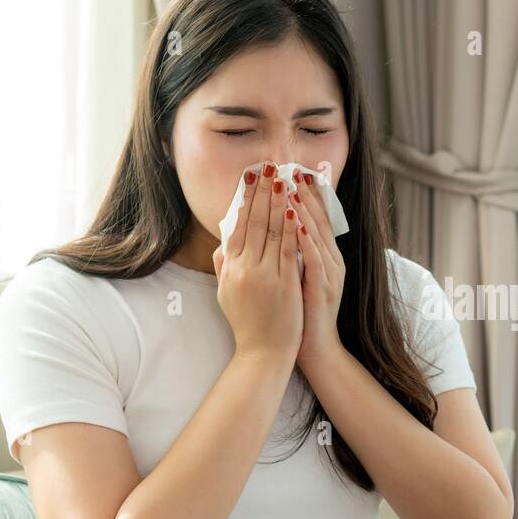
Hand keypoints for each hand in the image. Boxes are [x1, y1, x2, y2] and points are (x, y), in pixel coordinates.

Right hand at [213, 162, 302, 363]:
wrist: (262, 352)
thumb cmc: (247, 323)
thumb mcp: (227, 292)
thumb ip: (224, 265)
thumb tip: (224, 242)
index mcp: (230, 267)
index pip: (237, 224)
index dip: (245, 198)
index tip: (251, 177)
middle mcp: (243, 267)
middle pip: (253, 221)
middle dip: (261, 191)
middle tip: (267, 166)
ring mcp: (263, 275)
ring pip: (270, 231)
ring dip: (277, 201)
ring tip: (282, 178)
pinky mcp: (282, 284)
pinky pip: (287, 250)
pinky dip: (290, 228)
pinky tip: (294, 209)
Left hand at [288, 166, 345, 370]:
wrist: (315, 348)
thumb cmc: (301, 315)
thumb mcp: (295, 279)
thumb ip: (288, 257)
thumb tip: (275, 235)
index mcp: (323, 259)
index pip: (315, 221)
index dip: (305, 197)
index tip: (292, 174)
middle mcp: (331, 262)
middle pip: (319, 221)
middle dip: (306, 195)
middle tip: (294, 170)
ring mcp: (329, 274)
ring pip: (317, 236)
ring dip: (305, 211)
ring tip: (292, 188)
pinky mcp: (323, 288)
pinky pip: (314, 259)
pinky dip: (305, 240)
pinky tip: (295, 224)